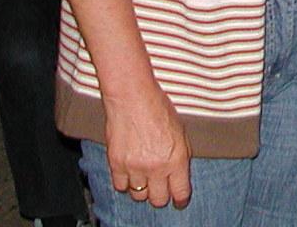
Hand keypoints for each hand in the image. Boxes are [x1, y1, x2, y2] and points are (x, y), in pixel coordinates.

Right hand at [105, 89, 191, 208]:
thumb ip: (180, 156)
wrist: (131, 96)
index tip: (178, 201)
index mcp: (176, 159)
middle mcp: (156, 167)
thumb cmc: (158, 108)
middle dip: (160, 196)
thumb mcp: (180, 132)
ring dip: (142, 189)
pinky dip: (125, 182)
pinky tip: (129, 172)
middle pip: (158, 200)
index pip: (180, 193)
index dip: (180, 200)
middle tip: (160, 187)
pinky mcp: (116, 164)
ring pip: (138, 196)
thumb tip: (179, 176)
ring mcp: (134, 167)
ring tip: (144, 176)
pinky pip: (120, 186)